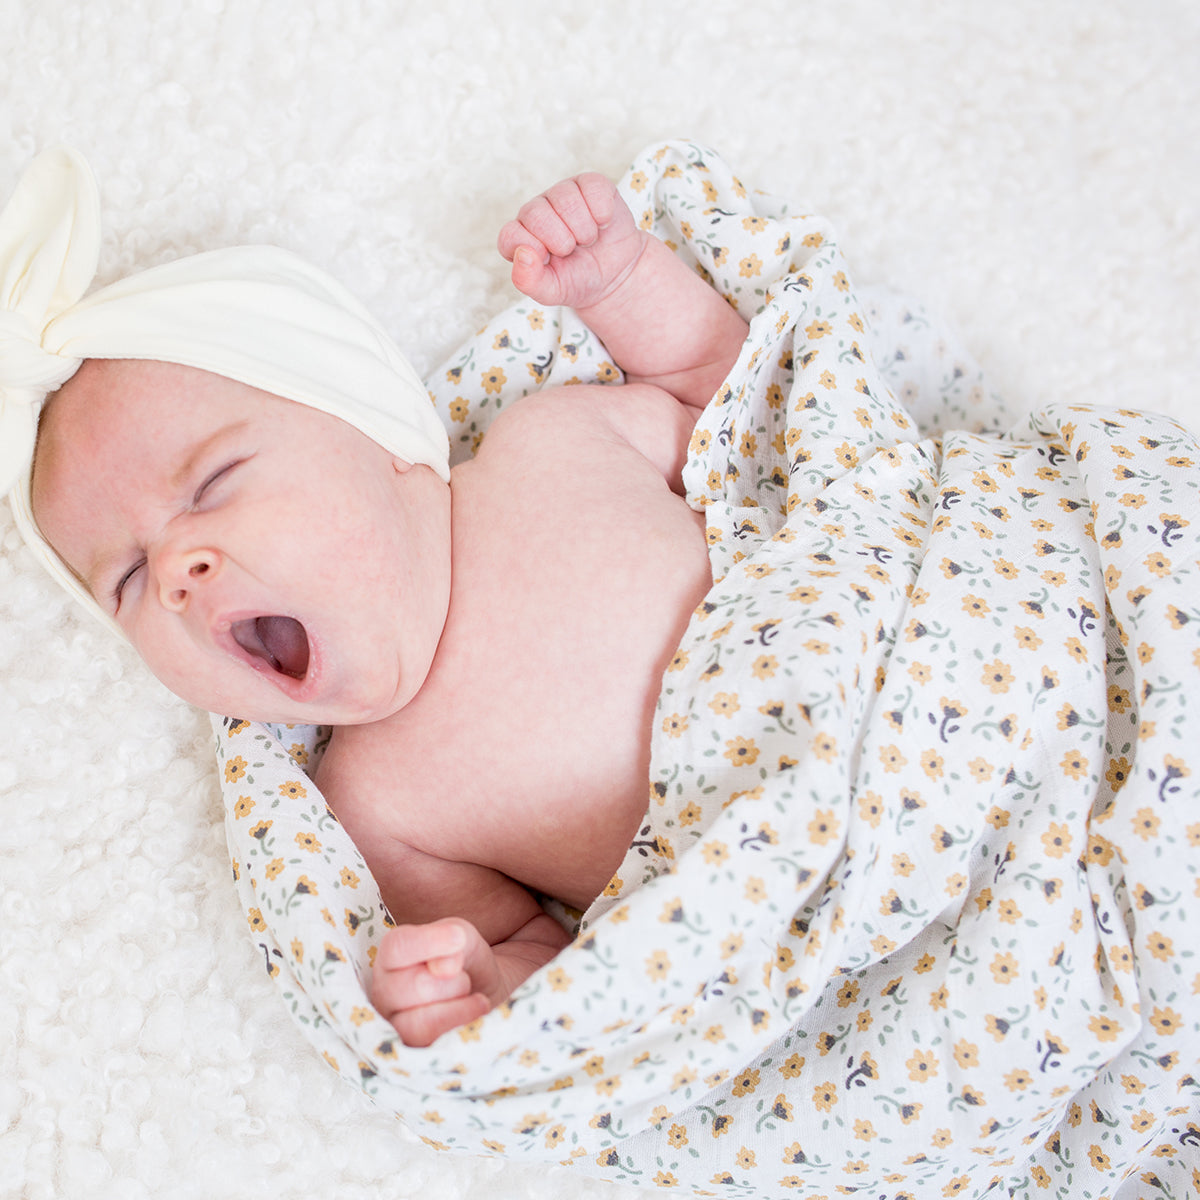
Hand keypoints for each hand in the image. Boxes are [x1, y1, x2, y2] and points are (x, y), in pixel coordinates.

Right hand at [371, 917, 499, 1046]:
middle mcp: (383, 992)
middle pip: (411, 987)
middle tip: (463, 977)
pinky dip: (460, 1025)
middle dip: (451, 981)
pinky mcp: (410, 1053)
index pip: (396, 946)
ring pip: (416, 1024)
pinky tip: (477, 1012)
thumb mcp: (463, 937)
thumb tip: (445, 967)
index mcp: (391, 956)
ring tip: (471, 997)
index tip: (459, 938)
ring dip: (456, 1007)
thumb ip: (454, 939)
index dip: (428, 942)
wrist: (483, 992)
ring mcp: (392, 1027)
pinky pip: (428, 1046)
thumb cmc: (464, 961)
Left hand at [497, 173, 644, 309]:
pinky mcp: (590, 184)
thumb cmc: (578, 281)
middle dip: (562, 241)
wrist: (615, 276)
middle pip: (536, 214)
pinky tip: (603, 224)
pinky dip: (602, 212)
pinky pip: (593, 187)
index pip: (511, 235)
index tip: (551, 261)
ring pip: (565, 198)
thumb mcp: (552, 291)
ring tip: (588, 239)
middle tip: (573, 251)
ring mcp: (563, 193)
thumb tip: (523, 254)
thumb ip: (529, 281)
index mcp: (521, 235)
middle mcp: (537, 210)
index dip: (533, 250)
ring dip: (584, 229)